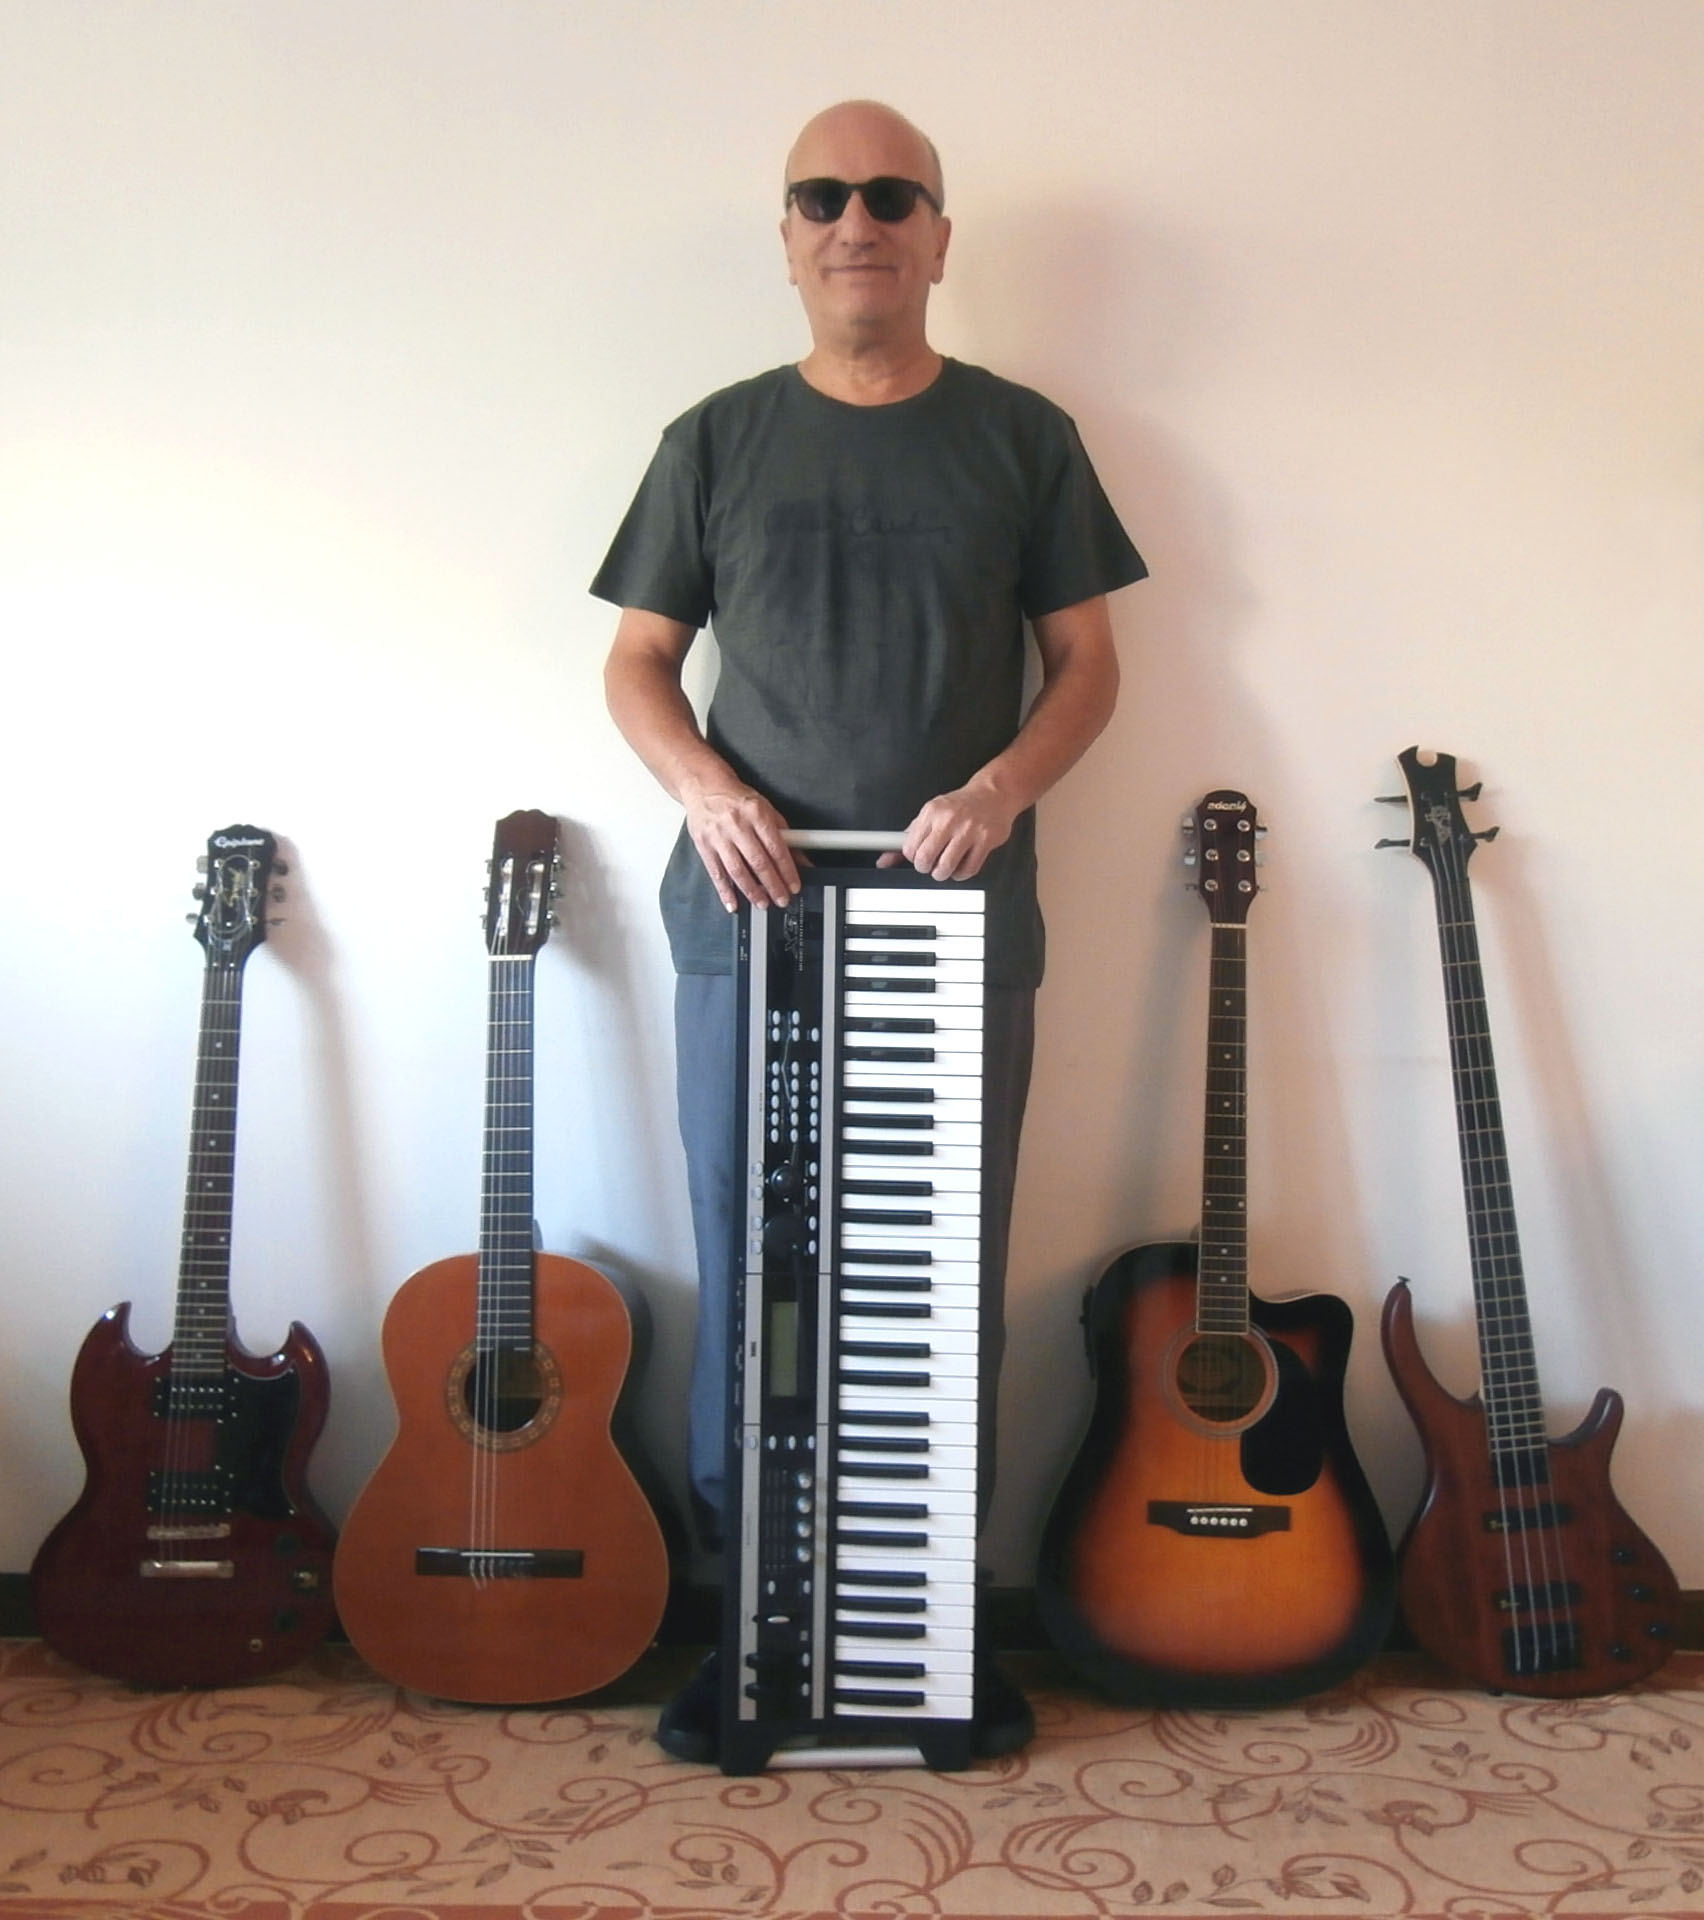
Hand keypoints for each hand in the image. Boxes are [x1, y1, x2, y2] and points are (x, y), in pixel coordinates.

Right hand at [683, 784, 799, 909]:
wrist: (704, 786)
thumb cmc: (738, 799)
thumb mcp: (766, 810)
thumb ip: (785, 835)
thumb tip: (802, 860)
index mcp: (756, 814)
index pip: (776, 848)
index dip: (787, 870)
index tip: (794, 886)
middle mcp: (736, 825)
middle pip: (758, 862)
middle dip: (772, 885)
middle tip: (781, 899)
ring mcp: (718, 836)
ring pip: (737, 870)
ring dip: (752, 891)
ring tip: (763, 903)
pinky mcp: (703, 846)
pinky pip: (716, 873)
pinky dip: (725, 891)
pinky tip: (733, 904)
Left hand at [880, 782, 1018, 881]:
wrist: (993, 794)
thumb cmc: (960, 806)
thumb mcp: (932, 814)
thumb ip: (908, 837)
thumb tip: (885, 860)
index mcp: (932, 812)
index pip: (910, 848)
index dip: (913, 858)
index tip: (918, 857)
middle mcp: (949, 820)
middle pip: (925, 859)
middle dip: (926, 868)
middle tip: (931, 864)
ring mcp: (968, 830)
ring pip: (946, 867)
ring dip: (943, 873)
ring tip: (945, 866)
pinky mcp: (985, 840)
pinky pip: (968, 869)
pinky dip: (962, 874)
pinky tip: (961, 866)